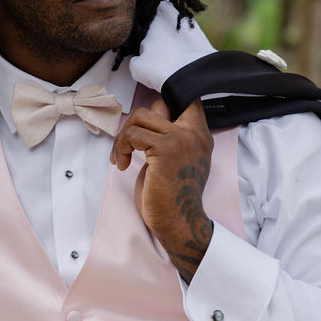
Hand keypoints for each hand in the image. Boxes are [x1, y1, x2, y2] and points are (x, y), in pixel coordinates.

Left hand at [112, 97, 213, 280]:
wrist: (179, 223)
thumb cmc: (173, 197)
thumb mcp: (178, 160)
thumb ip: (172, 138)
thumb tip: (152, 118)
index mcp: (200, 135)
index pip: (186, 98)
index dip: (163, 103)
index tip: (145, 125)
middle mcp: (194, 134)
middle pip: (158, 104)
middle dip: (135, 123)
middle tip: (128, 145)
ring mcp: (181, 140)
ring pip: (141, 116)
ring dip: (123, 136)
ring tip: (122, 156)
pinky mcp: (165, 150)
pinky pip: (132, 135)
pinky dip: (120, 147)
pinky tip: (122, 165)